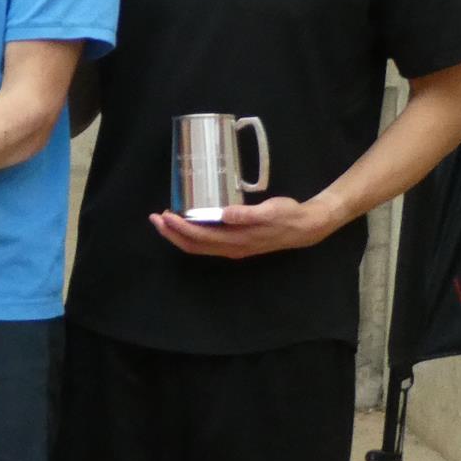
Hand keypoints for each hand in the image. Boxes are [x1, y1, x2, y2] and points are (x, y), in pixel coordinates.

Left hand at [150, 196, 336, 259]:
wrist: (305, 228)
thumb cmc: (287, 215)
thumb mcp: (269, 211)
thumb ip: (246, 214)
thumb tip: (224, 214)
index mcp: (236, 240)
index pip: (200, 237)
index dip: (180, 228)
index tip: (165, 215)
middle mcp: (230, 248)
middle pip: (194, 245)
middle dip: (171, 233)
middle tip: (155, 217)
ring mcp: (233, 248)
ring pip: (199, 246)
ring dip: (179, 235)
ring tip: (164, 221)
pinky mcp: (236, 243)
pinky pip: (207, 243)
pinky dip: (192, 234)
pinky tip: (188, 223)